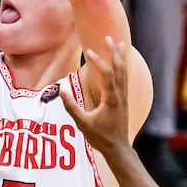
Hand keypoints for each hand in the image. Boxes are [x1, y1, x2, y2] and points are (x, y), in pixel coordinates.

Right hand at [60, 37, 131, 158]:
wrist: (118, 148)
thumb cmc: (100, 137)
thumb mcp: (82, 123)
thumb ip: (72, 107)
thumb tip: (62, 91)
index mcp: (112, 99)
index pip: (107, 75)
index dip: (98, 62)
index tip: (88, 51)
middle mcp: (120, 95)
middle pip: (120, 69)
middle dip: (114, 52)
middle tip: (108, 38)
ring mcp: (124, 97)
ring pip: (124, 73)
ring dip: (121, 57)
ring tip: (119, 43)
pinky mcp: (123, 100)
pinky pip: (124, 79)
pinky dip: (122, 67)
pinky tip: (120, 63)